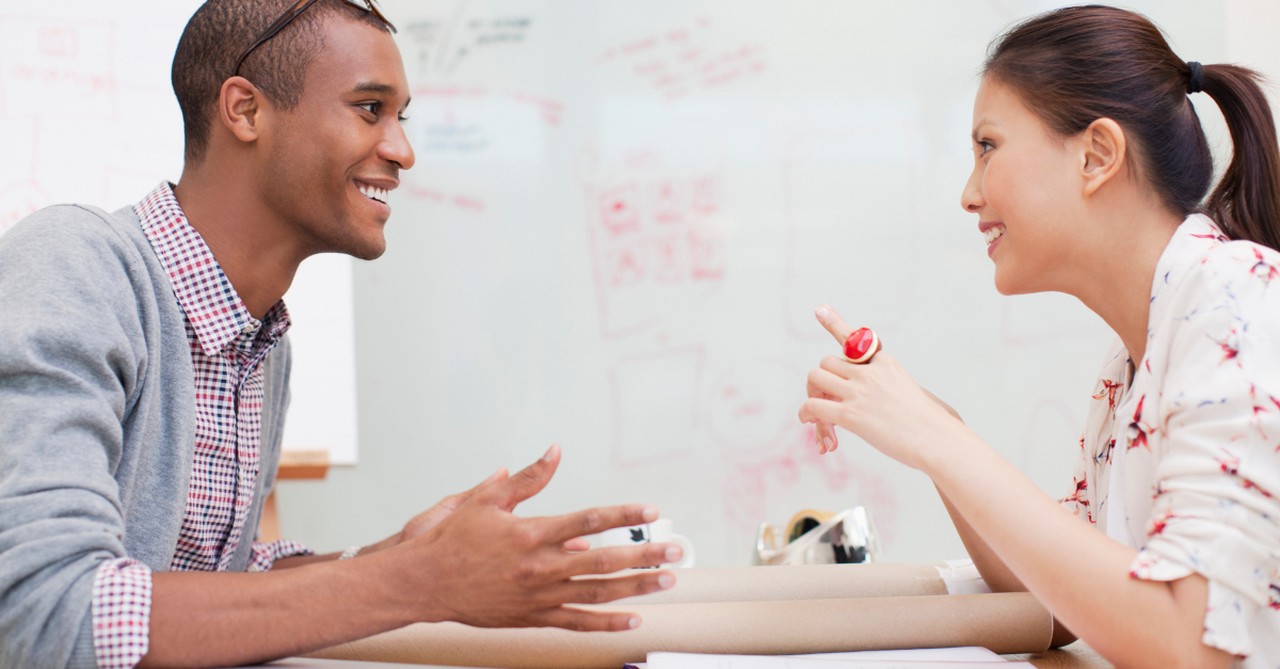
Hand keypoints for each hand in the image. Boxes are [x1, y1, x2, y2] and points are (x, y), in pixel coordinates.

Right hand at [392, 445, 679, 630]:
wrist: (423, 584)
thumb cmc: (452, 541)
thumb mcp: (487, 500)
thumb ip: (527, 478)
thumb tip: (554, 452)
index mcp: (532, 533)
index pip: (589, 520)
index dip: (624, 513)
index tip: (650, 510)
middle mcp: (540, 566)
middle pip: (604, 560)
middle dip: (644, 555)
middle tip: (675, 551)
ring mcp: (538, 595)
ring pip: (598, 592)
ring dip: (636, 586)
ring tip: (666, 580)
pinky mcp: (532, 616)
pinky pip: (577, 621)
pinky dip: (606, 621)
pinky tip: (632, 616)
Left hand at [798, 305, 963, 468]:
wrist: (939, 439)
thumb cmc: (932, 424)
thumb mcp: (915, 393)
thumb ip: (894, 390)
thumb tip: (892, 402)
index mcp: (886, 363)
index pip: (855, 338)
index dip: (834, 323)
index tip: (819, 310)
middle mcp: (870, 372)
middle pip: (827, 362)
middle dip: (822, 380)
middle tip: (826, 399)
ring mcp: (859, 391)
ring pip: (816, 378)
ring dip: (812, 394)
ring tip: (818, 414)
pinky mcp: (851, 414)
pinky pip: (813, 406)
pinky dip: (805, 413)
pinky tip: (810, 421)